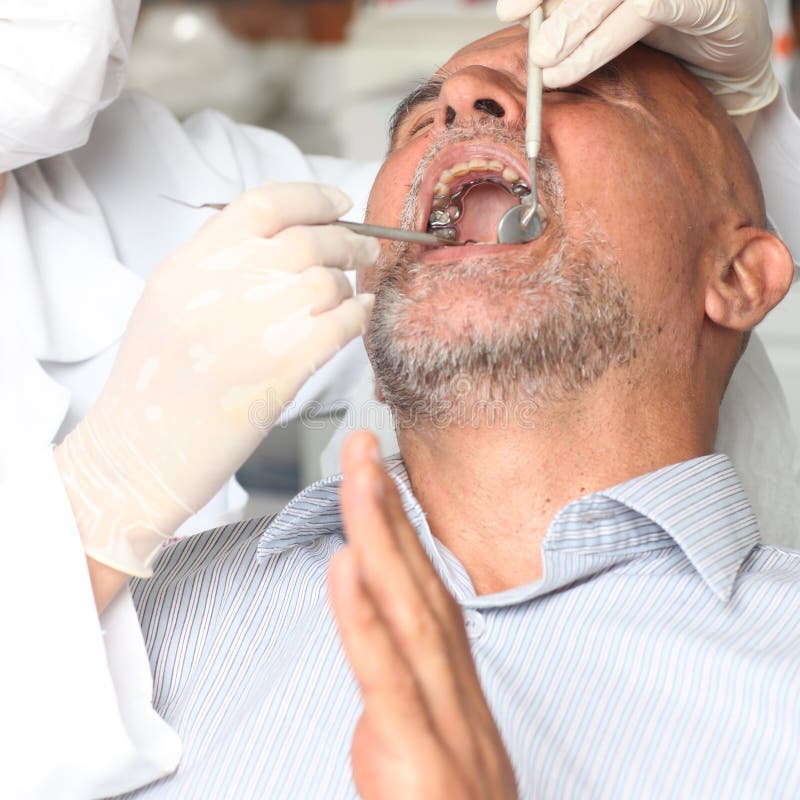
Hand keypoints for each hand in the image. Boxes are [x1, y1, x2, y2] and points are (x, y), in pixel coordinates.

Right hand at [56, 183, 376, 576]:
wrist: (142, 454)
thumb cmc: (155, 386)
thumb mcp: (167, 304)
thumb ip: (215, 265)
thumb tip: (279, 239)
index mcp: (188, 265)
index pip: (263, 205)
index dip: (311, 197)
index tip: (339, 202)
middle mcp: (220, 286)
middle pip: (306, 239)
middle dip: (347, 238)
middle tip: (364, 247)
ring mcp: (252, 326)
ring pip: (327, 281)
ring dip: (350, 284)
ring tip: (354, 291)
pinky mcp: (281, 368)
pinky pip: (340, 325)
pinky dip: (358, 316)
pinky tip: (360, 317)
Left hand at [328, 432, 517, 799]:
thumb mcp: (434, 748)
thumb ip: (406, 700)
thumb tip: (380, 666)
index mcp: (453, 687)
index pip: (426, 590)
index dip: (403, 529)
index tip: (381, 477)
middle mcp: (454, 692)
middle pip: (419, 584)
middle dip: (390, 510)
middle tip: (365, 448)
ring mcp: (443, 723)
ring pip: (408, 613)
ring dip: (380, 539)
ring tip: (359, 479)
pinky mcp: (420, 760)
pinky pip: (388, 680)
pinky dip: (366, 618)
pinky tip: (348, 567)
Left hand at [496, 0, 778, 114]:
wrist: (731, 63)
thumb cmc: (671, 40)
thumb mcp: (616, 25)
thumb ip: (579, 17)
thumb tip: (529, 28)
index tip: (509, 10)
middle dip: (555, 12)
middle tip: (533, 49)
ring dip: (576, 27)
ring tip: (549, 64)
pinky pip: (647, 9)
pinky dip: (605, 39)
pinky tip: (579, 63)